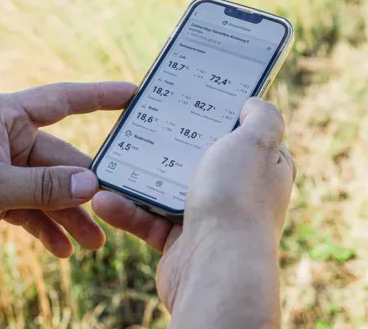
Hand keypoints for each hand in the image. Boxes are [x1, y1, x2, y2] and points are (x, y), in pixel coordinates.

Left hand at [0, 82, 135, 257]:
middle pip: (61, 159)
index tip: (133, 96)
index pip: (62, 101)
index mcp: (4, 117)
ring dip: (69, 215)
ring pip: (50, 189)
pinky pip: (32, 209)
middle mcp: (8, 138)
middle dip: (85, 188)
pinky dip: (46, 227)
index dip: (100, 97)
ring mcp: (4, 168)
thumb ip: (43, 186)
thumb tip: (92, 185)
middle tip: (115, 208)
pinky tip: (62, 249)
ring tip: (93, 243)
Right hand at [93, 98, 295, 326]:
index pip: (245, 135)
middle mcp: (240, 192)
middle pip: (200, 158)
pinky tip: (104, 200)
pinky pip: (149, 220)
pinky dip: (127, 211)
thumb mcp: (256, 142)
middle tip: (142, 123)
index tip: (192, 98)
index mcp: (263, 168)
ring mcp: (210, 218)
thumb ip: (262, 117)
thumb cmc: (237, 199)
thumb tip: (253, 103)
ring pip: (168, 188)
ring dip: (136, 178)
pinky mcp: (182, 242)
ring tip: (108, 165)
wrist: (216, 268)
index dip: (221, 116)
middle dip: (169, 145)